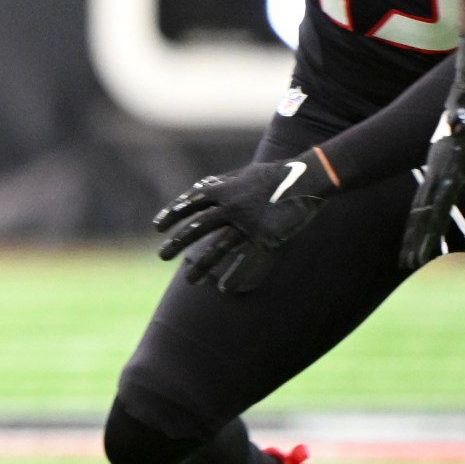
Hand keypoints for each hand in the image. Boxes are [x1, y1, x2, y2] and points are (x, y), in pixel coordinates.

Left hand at [154, 155, 332, 294]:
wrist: (307, 179)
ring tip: (189, 281)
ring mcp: (248, 224)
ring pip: (219, 248)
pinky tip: (225, 289)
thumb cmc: (275, 175)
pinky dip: (236, 276)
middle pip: (197, 228)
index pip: (190, 202)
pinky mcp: (267, 237)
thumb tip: (202, 186)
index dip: (172, 214)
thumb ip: (222, 182)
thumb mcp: (244, 174)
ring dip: (202, 266)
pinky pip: (248, 261)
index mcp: (224, 190)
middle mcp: (232, 207)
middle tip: (161, 256)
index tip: (157, 227)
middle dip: (177, 243)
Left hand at [401, 79, 464, 271]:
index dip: (421, 227)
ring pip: (430, 206)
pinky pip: (445, 189)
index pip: (428, 204)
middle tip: (405, 262)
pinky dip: (437, 209)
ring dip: (423, 232)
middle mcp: (438, 168)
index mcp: (443, 168)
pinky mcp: (456, 159)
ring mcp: (445, 165)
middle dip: (415, 237)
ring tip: (414, 256)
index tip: (414, 247)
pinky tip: (432, 224)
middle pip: (423, 211)